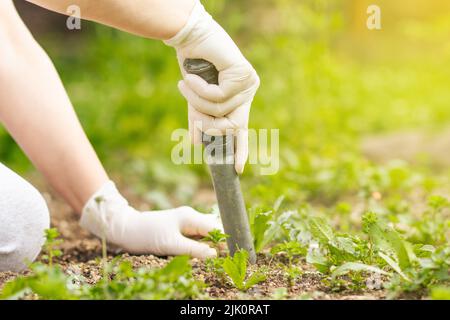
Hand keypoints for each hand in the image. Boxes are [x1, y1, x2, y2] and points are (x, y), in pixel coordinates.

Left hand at [80, 181, 221, 258]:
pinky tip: (201, 253)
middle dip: (219, 242)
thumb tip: (215, 255)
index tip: (230, 253)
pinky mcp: (179, 229)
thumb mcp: (170, 245)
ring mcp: (185, 223)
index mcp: (190, 217)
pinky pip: (196, 237)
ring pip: (205, 234)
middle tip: (222, 258)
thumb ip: (193, 250)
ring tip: (214, 256)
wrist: (125, 229)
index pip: (216, 227)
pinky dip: (200, 245)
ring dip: (210, 245)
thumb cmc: (146, 235)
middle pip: (213, 229)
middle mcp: (190, 217)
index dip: (224, 240)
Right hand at [164, 0, 259, 173]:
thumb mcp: (195, 100)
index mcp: (239, 99)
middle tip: (191, 107)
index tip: (238, 169)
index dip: (240, 149)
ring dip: (197, 103)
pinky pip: (219, 97)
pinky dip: (199, 90)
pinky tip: (190, 78)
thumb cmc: (193, 66)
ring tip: (185, 85)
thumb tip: (196, 144)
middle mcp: (248, 92)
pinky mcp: (244, 74)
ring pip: (222, 112)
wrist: (190, 39)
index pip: (242, 129)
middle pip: (231, 125)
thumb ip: (198, 119)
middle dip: (207, 123)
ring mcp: (249, 83)